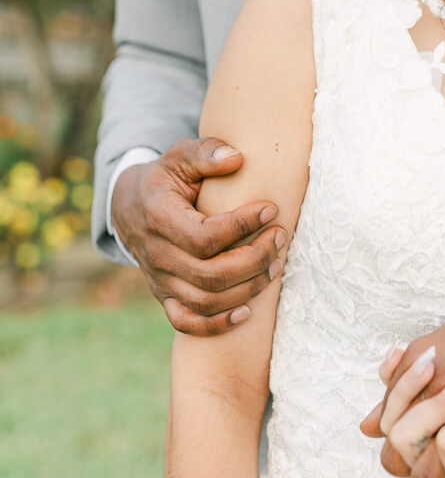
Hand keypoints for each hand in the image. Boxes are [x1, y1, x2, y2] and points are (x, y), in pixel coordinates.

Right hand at [111, 136, 285, 335]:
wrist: (131, 206)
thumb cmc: (166, 177)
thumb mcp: (180, 155)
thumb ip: (205, 152)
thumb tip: (236, 158)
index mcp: (159, 217)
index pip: (204, 237)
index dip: (242, 226)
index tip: (272, 208)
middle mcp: (157, 255)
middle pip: (210, 275)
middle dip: (254, 260)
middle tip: (281, 238)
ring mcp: (159, 280)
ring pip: (205, 302)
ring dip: (247, 289)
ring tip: (276, 266)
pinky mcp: (165, 296)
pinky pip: (187, 323)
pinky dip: (217, 325)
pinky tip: (247, 312)